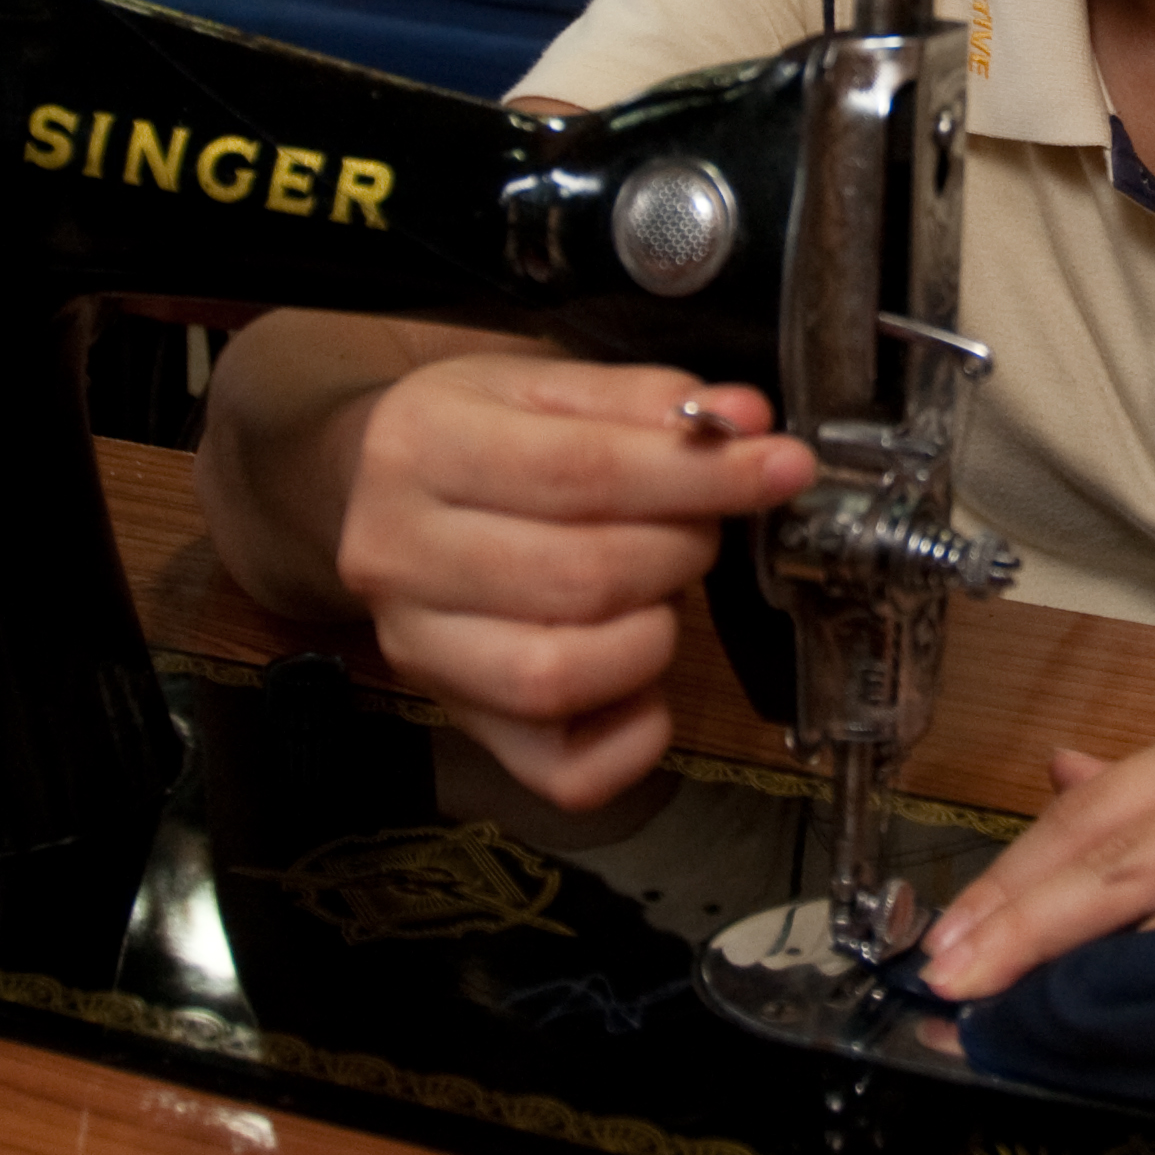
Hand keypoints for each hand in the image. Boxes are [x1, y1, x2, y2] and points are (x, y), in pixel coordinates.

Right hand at [332, 352, 813, 808]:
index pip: (583, 472)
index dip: (701, 476)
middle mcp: (397, 556)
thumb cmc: (477, 434)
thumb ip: (646, 400)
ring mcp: (419, 651)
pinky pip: (563, 770)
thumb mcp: (544, 384)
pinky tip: (648, 680)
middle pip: (580, 576)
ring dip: (654, 635)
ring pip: (560, 676)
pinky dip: (634, 734)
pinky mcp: (457, 722)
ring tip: (663, 590)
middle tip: (701, 525)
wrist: (372, 491)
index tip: (782, 467)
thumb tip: (746, 420)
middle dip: (681, 549)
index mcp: (420, 448)